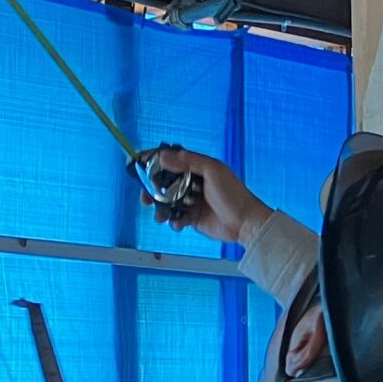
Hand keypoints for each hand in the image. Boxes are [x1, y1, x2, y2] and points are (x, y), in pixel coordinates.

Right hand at [141, 144, 267, 245]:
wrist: (246, 223)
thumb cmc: (233, 195)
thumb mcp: (213, 171)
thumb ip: (189, 161)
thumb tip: (164, 157)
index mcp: (197, 167)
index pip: (170, 160)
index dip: (153, 161)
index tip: (136, 163)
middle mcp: (193, 183)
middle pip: (164, 183)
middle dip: (151, 190)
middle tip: (145, 198)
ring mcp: (192, 201)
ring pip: (167, 202)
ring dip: (160, 209)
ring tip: (160, 216)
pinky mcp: (193, 218)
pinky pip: (176, 218)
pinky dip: (174, 221)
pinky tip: (179, 224)